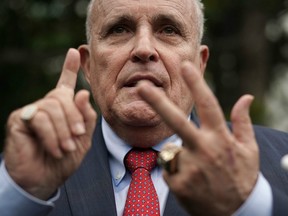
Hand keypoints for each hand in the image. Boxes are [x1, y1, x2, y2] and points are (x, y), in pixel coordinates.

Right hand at [4, 48, 96, 199]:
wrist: (44, 180)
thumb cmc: (64, 159)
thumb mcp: (83, 139)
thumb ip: (85, 118)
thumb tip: (82, 93)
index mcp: (62, 110)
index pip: (65, 84)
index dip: (69, 68)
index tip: (75, 51)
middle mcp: (46, 106)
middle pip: (61, 96)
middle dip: (74, 117)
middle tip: (78, 136)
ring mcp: (32, 111)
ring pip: (51, 107)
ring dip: (63, 130)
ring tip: (66, 147)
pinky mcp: (19, 120)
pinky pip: (39, 118)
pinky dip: (52, 135)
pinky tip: (55, 149)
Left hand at [137, 62, 258, 215]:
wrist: (237, 213)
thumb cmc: (242, 177)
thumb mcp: (249, 150)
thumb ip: (243, 122)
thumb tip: (246, 97)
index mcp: (220, 139)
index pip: (208, 106)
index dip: (196, 84)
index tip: (185, 66)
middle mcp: (203, 150)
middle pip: (176, 121)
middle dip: (157, 102)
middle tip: (142, 86)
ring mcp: (190, 168)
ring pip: (170, 149)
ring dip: (179, 155)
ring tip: (198, 171)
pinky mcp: (178, 183)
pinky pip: (168, 167)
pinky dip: (176, 170)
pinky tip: (191, 181)